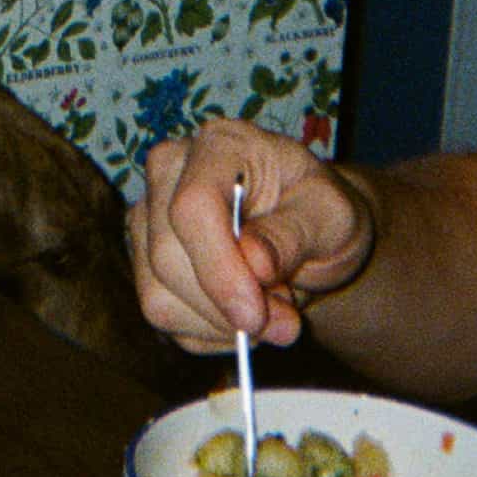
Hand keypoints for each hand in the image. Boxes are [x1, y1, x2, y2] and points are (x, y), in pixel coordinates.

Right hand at [128, 117, 376, 354]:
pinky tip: (242, 313)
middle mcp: (170, 173)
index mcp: (220, 145)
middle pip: (168, 258)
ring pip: (159, 295)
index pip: (193, 207)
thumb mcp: (332, 218)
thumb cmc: (319, 213)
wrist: (307, 232)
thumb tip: (255, 262)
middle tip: (285, 322)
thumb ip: (295, 235)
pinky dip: (209, 331)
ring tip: (270, 310)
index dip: (219, 268)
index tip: (255, 314)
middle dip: (227, 308)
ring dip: (221, 324)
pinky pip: (166, 316)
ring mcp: (149, 217)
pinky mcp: (144, 260)